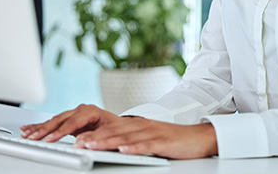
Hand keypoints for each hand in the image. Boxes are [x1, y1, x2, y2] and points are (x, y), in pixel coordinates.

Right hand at [19, 104, 120, 141]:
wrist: (119, 126)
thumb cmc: (116, 129)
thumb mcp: (109, 133)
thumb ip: (94, 137)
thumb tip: (81, 142)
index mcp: (91, 111)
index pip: (72, 122)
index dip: (60, 132)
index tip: (49, 140)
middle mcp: (81, 110)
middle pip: (59, 120)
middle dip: (44, 130)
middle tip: (32, 138)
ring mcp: (74, 113)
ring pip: (53, 120)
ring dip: (38, 128)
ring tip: (26, 135)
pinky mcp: (68, 118)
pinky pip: (52, 122)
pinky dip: (39, 125)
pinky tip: (28, 128)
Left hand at [74, 117, 217, 159]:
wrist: (199, 137)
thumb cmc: (174, 139)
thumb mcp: (150, 138)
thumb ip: (132, 140)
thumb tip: (113, 146)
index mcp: (138, 126)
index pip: (112, 129)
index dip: (94, 134)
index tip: (78, 139)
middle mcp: (143, 127)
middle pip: (115, 132)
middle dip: (95, 137)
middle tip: (79, 143)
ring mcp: (153, 133)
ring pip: (126, 138)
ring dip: (108, 141)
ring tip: (92, 146)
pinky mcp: (164, 142)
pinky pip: (147, 145)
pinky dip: (134, 148)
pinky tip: (123, 150)